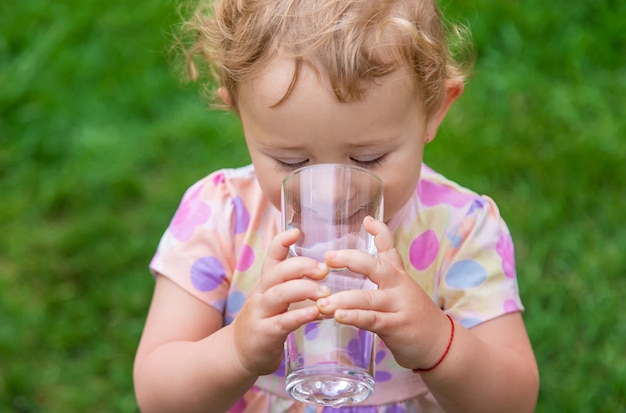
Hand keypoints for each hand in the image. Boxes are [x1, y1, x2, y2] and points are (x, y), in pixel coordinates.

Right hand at [231, 228, 329, 375]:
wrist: (238, 354)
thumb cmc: (263, 322)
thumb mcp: (273, 298)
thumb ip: (291, 283)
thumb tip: (319, 266)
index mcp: (265, 283)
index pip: (271, 256)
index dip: (281, 242)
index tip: (296, 231)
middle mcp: (260, 294)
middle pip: (278, 272)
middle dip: (301, 267)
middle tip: (324, 269)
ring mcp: (260, 313)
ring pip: (280, 294)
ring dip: (304, 290)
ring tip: (325, 292)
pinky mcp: (265, 334)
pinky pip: (283, 322)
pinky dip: (301, 315)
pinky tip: (316, 313)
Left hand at [317, 216, 450, 369]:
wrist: (442, 343)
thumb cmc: (413, 315)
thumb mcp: (401, 289)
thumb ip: (383, 274)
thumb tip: (358, 258)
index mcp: (397, 275)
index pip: (390, 248)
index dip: (380, 232)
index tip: (367, 220)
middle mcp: (398, 286)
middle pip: (375, 267)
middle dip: (350, 260)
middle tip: (328, 258)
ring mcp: (398, 306)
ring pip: (368, 298)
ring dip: (342, 299)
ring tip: (322, 303)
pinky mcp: (396, 326)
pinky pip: (371, 319)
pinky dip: (354, 317)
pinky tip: (338, 316)